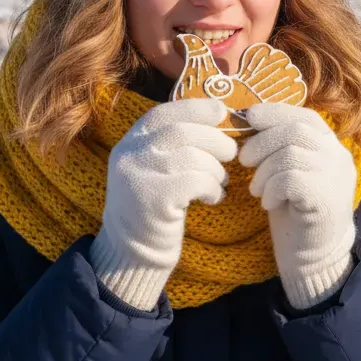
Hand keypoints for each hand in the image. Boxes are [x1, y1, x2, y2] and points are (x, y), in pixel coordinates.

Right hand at [89, 98, 236, 309]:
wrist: (133, 252)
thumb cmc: (153, 206)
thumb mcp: (152, 168)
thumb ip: (170, 144)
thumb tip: (214, 116)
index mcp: (129, 143)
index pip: (162, 113)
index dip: (194, 108)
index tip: (220, 111)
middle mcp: (129, 155)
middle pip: (182, 132)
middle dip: (215, 139)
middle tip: (231, 152)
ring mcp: (139, 177)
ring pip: (193, 157)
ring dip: (216, 169)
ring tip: (220, 181)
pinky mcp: (154, 200)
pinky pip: (196, 181)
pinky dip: (212, 187)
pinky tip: (213, 197)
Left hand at [240, 103, 357, 308]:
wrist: (315, 256)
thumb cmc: (295, 212)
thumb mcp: (288, 172)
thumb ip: (279, 147)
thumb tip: (248, 119)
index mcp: (331, 147)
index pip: (306, 116)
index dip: (276, 112)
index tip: (249, 117)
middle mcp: (338, 157)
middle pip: (297, 130)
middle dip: (262, 141)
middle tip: (244, 160)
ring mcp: (335, 177)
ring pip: (291, 154)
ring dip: (264, 170)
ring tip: (257, 190)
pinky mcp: (326, 198)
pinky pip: (290, 179)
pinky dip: (271, 188)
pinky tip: (268, 203)